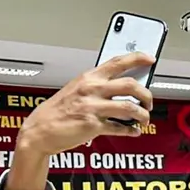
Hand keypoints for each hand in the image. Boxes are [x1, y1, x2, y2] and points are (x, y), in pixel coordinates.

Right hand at [15, 52, 154, 157]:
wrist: (40, 130)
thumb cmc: (58, 110)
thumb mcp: (76, 88)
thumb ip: (98, 86)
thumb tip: (122, 88)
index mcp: (89, 77)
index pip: (117, 62)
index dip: (137, 58)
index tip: (150, 59)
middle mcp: (92, 89)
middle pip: (131, 85)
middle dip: (146, 95)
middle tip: (148, 103)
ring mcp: (93, 107)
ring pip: (130, 108)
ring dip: (143, 115)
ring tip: (143, 119)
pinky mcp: (93, 125)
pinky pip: (120, 128)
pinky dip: (131, 131)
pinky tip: (133, 131)